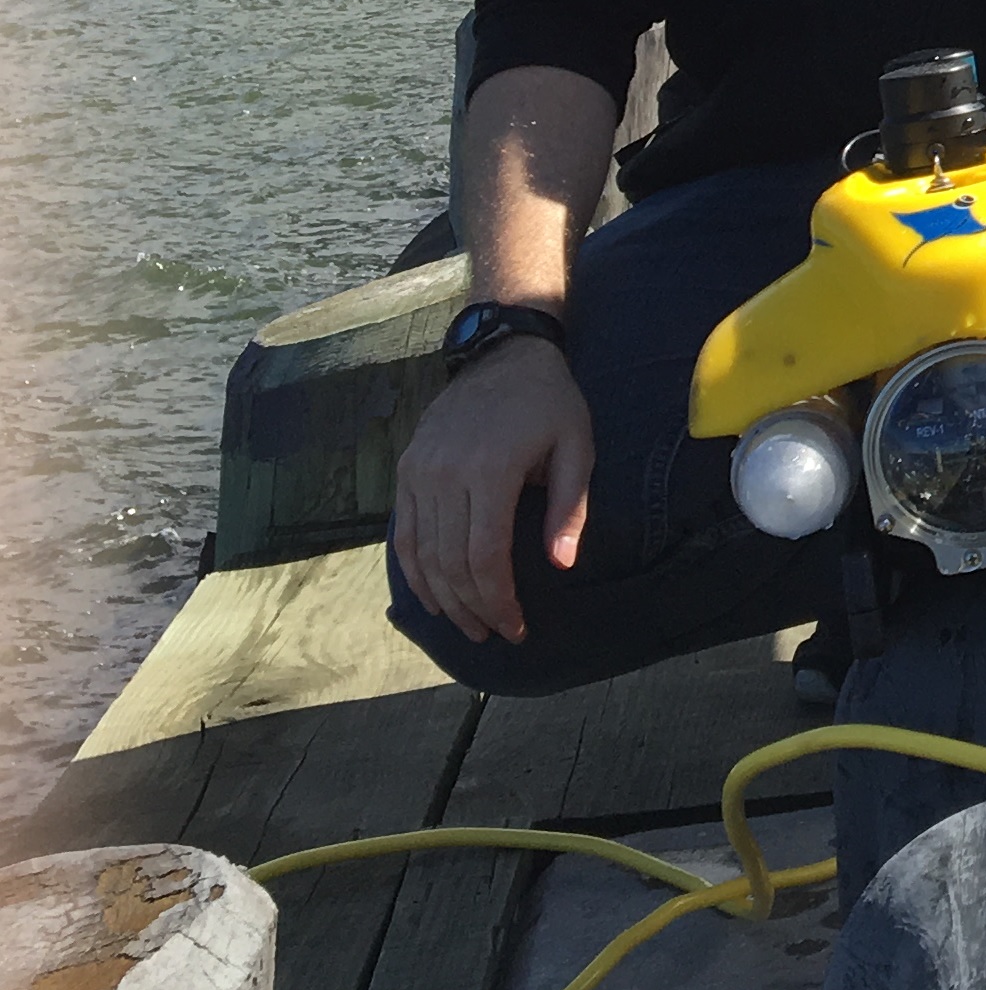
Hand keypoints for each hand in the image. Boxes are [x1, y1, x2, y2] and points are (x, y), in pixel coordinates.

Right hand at [392, 339, 593, 645]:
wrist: (504, 354)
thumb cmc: (550, 404)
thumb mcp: (576, 449)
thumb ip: (567, 508)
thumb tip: (561, 565)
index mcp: (491, 469)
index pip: (485, 556)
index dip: (498, 600)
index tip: (516, 628)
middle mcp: (445, 473)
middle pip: (450, 562)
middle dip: (473, 608)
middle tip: (493, 635)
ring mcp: (419, 471)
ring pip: (422, 553)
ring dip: (442, 597)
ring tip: (466, 625)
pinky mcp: (406, 468)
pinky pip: (405, 531)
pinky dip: (415, 570)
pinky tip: (433, 595)